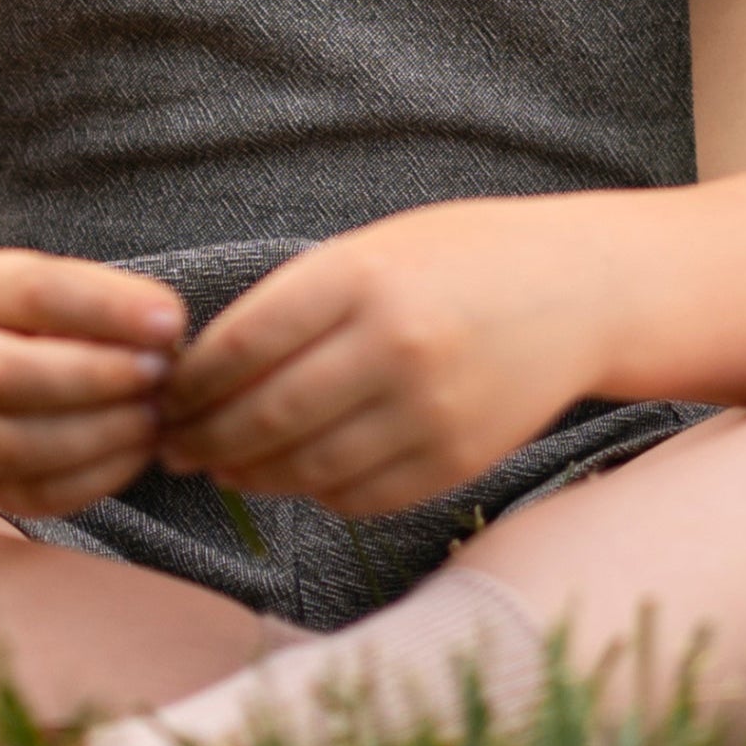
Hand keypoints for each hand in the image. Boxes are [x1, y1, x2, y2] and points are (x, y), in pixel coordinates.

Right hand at [0, 248, 187, 516]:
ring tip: (154, 413)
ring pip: (17, 444)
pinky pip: (38, 493)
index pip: (36, 292)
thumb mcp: (74, 288)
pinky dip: (97, 475)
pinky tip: (141, 448)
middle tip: (161, 371)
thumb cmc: (56, 322)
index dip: (107, 308)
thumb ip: (116, 303)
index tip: (171, 319)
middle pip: (10, 374)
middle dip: (97, 375)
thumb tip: (166, 326)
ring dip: (99, 431)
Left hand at [153, 200, 614, 520]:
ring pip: (307, 469)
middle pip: (264, 417)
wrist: (580, 289)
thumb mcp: (375, 249)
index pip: (240, 347)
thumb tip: (210, 372)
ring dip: (252, 476)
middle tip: (177, 448)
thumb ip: (299, 302)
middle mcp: (393, 345)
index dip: (190, 384)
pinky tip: (300, 477)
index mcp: (361, 278)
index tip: (165, 396)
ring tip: (227, 467)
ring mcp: (429, 410)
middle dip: (205, 441)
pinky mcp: (458, 460)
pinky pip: (361, 497)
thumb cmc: (461, 257)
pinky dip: (317, 495)